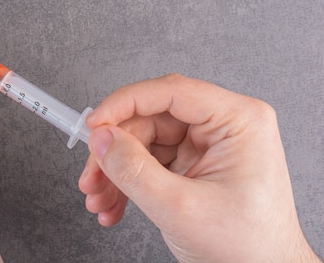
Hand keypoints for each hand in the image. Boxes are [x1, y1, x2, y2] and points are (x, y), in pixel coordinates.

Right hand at [79, 74, 319, 262]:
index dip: (126, 103)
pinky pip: (149, 162)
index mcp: (238, 121)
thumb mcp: (182, 208)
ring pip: (144, 142)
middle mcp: (222, 126)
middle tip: (92, 174)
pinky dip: (127, 183)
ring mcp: (206, 145)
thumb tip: (101, 138)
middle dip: (115, 151)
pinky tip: (113, 204)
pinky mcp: (193, 164)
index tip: (95, 123)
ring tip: (99, 198)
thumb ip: (135, 170)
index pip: (171, 92)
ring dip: (115, 171)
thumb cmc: (248, 248)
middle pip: (150, 120)